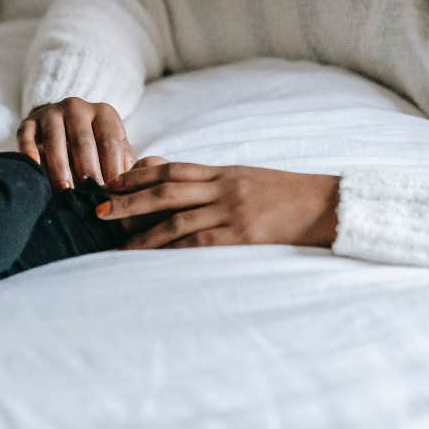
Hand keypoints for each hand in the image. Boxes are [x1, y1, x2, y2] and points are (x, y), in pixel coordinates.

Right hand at [17, 97, 135, 189]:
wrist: (61, 132)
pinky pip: (26, 136)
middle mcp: (77, 107)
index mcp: (104, 113)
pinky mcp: (29, 122)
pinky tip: (36, 170)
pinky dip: (29, 153)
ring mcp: (51, 113)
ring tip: (66, 193)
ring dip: (60, 168)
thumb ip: (126, 167)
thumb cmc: (96, 151)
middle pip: (83, 141)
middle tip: (90, 197)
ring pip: (55, 140)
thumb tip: (132, 191)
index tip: (112, 194)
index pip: (110, 142)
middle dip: (87, 171)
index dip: (112, 170)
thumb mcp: (115, 153)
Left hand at [95, 161, 339, 248]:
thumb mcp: (250, 180)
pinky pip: (200, 243)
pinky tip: (154, 259)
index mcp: (224, 172)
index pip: (172, 169)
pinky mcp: (243, 235)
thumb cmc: (289, 196)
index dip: (139, 175)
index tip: (113, 182)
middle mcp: (223, 187)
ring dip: (143, 232)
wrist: (329, 205)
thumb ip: (217, 183)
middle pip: (165, 191)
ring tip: (117, 244)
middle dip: (128, 200)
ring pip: (177, 219)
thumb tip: (183, 188)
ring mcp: (232, 211)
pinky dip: (173, 250)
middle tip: (99, 209)